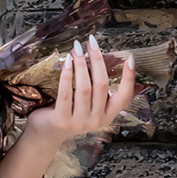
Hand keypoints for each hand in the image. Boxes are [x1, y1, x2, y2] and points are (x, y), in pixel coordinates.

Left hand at [17, 34, 137, 161]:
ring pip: (84, 87)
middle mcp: (96, 120)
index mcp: (107, 116)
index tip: (130, 58)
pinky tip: (67, 61)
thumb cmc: (70, 114)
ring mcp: (79, 122)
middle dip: (97, 60)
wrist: (47, 135)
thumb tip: (107, 62)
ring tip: (77, 48)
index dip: (129, 78)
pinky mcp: (62, 120)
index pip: (124, 97)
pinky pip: (66, 93)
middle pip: (102, 85)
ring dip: (81, 64)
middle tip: (92, 42)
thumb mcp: (90, 106)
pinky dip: (67, 75)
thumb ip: (99, 91)